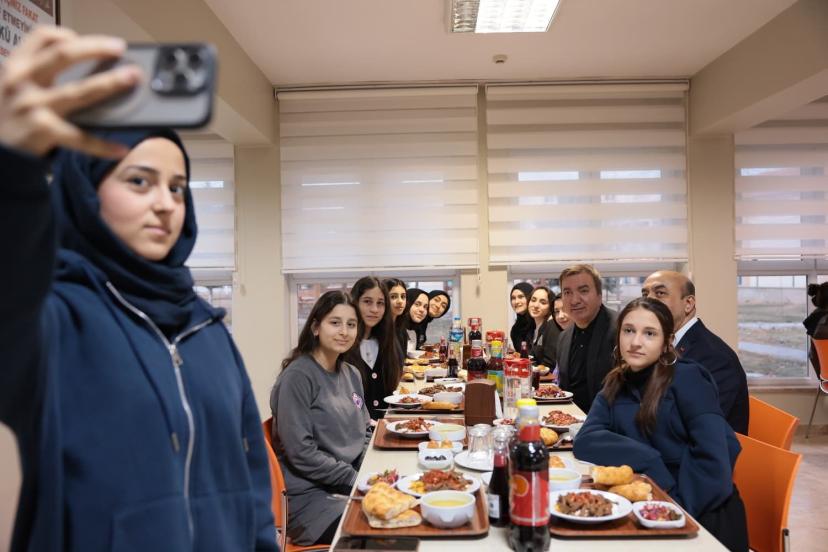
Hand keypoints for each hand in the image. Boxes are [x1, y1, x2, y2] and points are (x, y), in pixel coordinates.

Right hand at [0, 26, 141, 157]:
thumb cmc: (11, 115)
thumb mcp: (14, 85)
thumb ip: (39, 73)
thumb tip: (84, 65)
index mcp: (17, 66)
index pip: (40, 38)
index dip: (66, 35)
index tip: (88, 39)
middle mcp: (22, 81)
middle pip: (63, 55)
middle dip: (94, 48)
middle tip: (119, 48)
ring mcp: (33, 106)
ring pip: (78, 91)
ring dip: (108, 83)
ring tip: (131, 78)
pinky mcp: (42, 131)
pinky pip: (79, 138)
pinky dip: (101, 145)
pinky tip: (120, 149)